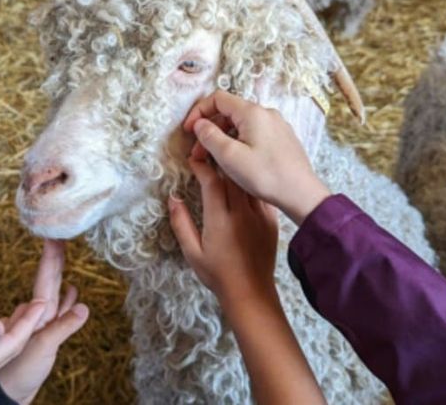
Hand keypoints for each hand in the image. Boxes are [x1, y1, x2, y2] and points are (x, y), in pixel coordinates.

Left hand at [0, 240, 89, 404]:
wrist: (9, 394)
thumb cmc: (20, 373)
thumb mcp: (42, 349)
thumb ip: (62, 328)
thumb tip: (83, 307)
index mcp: (35, 314)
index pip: (45, 279)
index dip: (50, 258)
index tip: (54, 237)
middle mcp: (37, 315)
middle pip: (48, 281)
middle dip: (55, 258)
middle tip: (60, 235)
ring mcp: (40, 324)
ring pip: (52, 292)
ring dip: (59, 273)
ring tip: (64, 255)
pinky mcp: (45, 335)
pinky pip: (58, 310)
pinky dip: (65, 299)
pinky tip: (71, 291)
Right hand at [0, 301, 47, 404]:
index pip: (11, 343)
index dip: (28, 323)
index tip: (43, 303)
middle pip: (12, 346)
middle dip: (30, 325)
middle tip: (45, 301)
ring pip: (1, 349)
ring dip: (19, 329)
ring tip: (32, 311)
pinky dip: (0, 335)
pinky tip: (1, 326)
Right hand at [168, 157, 278, 309]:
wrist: (251, 292)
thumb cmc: (218, 275)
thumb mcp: (192, 252)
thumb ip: (181, 223)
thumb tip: (173, 198)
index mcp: (220, 220)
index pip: (211, 182)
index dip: (201, 167)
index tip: (193, 160)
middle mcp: (241, 213)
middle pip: (232, 175)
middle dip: (219, 161)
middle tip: (209, 153)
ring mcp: (260, 216)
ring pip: (248, 182)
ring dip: (236, 170)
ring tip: (227, 163)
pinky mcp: (271, 220)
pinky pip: (260, 194)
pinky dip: (251, 184)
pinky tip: (245, 181)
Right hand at [183, 90, 329, 224]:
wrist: (302, 194)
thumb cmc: (266, 176)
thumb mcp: (229, 157)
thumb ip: (209, 136)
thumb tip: (199, 124)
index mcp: (252, 112)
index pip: (217, 98)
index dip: (198, 112)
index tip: (188, 131)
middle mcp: (266, 113)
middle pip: (229, 112)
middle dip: (209, 129)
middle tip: (198, 152)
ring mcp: (276, 126)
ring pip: (241, 124)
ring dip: (223, 138)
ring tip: (213, 160)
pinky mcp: (282, 139)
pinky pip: (254, 133)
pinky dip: (239, 142)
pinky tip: (235, 161)